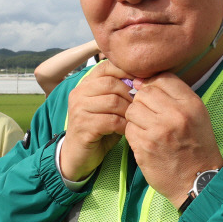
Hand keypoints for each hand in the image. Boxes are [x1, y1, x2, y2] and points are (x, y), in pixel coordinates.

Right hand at [60, 61, 133, 180]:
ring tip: (134, 119)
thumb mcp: (109, 106)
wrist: (78, 155)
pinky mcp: (83, 126)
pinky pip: (112, 121)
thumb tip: (144, 81)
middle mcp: (79, 93)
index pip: (106, 67)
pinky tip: (127, 130)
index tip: (141, 84)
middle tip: (140, 106)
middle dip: (131, 94)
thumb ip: (120, 92)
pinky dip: (124, 125)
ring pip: (113, 102)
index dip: (127, 72)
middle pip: (111, 84)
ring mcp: (79, 109)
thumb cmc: (99, 128)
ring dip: (129, 111)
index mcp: (85, 84)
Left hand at [125, 73, 222, 206]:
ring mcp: (158, 131)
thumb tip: (143, 81)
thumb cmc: (197, 147)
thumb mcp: (197, 116)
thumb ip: (175, 96)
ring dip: (136, 117)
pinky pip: (129, 129)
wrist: (197, 180)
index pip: (163, 78)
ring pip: (132, 109)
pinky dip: (133, 133)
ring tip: (147, 128)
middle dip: (143, 101)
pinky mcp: (144, 147)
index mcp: (191, 105)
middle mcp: (175, 115)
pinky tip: (145, 140)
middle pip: (145, 92)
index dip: (154, 84)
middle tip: (150, 115)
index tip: (154, 96)